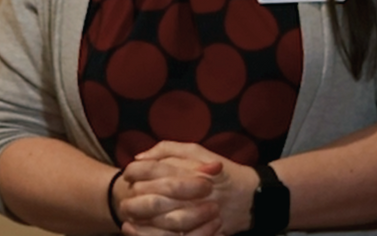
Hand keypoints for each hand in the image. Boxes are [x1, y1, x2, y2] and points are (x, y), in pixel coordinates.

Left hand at [133, 142, 260, 235]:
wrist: (251, 196)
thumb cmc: (220, 171)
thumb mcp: (195, 151)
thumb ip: (166, 150)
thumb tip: (138, 158)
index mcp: (190, 168)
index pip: (154, 169)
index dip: (134, 172)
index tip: (128, 175)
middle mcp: (194, 191)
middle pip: (155, 198)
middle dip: (134, 201)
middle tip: (124, 202)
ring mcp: (200, 213)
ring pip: (165, 222)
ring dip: (143, 223)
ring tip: (128, 222)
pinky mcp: (205, 231)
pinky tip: (146, 233)